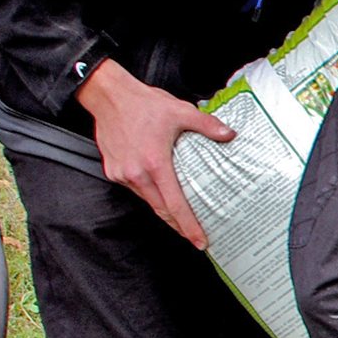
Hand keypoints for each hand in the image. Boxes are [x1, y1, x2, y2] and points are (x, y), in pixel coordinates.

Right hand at [76, 58, 234, 246]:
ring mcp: (122, 174)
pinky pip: (135, 189)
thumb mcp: (181, 111)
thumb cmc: (142, 103)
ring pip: (147, 200)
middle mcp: (137, 174)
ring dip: (163, 209)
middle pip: (161, 210)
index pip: (176, 205)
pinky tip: (159, 190)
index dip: (189, 226)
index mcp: (156, 163)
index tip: (199, 241)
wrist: (108, 95)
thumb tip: (230, 135)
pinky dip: (148, 193)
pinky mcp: (113, 171)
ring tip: (180, 216)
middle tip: (194, 237)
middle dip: (178, 227)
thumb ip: (207, 125)